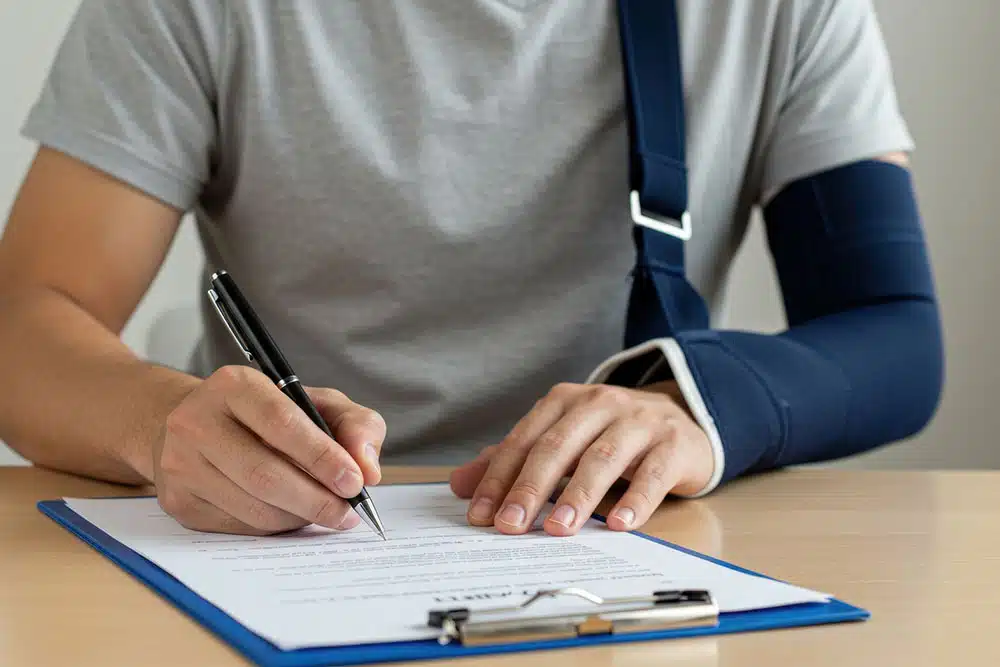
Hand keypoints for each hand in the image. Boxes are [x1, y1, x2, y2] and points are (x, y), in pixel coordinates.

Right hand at [154, 365, 384, 534]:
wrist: (201, 427)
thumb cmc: (270, 414)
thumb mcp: (318, 403)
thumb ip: (355, 425)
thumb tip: (368, 468)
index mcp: (234, 385)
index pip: (280, 422)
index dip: (321, 456)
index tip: (354, 482)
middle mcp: (196, 421)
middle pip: (264, 473)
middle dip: (316, 499)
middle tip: (348, 512)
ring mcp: (181, 464)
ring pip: (253, 507)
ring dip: (300, 517)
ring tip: (324, 512)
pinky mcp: (178, 501)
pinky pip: (239, 527)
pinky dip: (276, 527)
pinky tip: (291, 514)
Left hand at [450, 381, 712, 535]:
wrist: (682, 419)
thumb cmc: (612, 434)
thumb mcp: (563, 441)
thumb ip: (514, 461)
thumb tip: (460, 484)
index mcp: (565, 401)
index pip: (524, 440)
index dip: (499, 478)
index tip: (480, 514)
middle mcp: (600, 404)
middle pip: (558, 446)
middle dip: (531, 487)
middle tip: (511, 525)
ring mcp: (640, 421)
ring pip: (603, 458)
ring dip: (578, 496)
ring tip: (558, 528)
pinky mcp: (673, 443)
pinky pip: (653, 473)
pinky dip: (636, 500)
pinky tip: (619, 524)